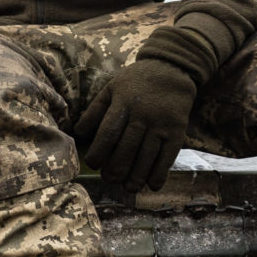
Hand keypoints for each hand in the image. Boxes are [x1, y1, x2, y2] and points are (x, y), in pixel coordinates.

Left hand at [71, 56, 197, 190]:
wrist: (173, 69)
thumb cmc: (137, 81)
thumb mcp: (112, 88)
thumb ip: (95, 110)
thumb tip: (79, 133)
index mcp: (123, 104)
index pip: (109, 132)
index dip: (99, 152)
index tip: (93, 164)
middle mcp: (142, 115)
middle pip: (127, 148)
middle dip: (116, 168)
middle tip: (110, 179)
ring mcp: (161, 125)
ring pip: (147, 155)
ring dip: (137, 176)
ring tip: (127, 188)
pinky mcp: (177, 131)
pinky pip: (168, 156)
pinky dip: (160, 173)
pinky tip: (152, 185)